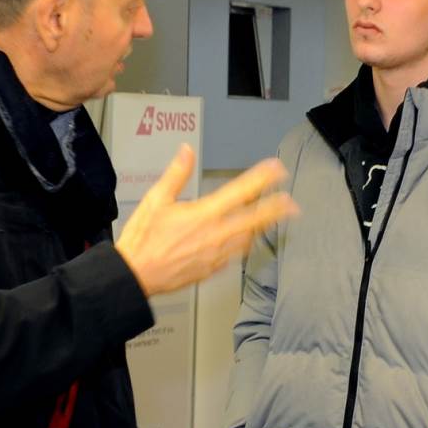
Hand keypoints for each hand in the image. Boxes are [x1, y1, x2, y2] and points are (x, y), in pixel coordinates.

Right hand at [115, 144, 297, 296]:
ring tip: (273, 220)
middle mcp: (215, 235)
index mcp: (204, 214)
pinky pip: (234, 255)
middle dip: (275, 209)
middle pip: (254, 219)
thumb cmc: (142, 240)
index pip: (240, 191)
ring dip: (261, 227)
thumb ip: (176, 175)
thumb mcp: (155, 200)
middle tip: (292, 203)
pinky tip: (245, 240)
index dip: (262, 179)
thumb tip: (187, 151)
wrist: (135, 276)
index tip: (276, 169)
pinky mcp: (211, 270)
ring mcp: (216, 255)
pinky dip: (242, 244)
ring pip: (247, 239)